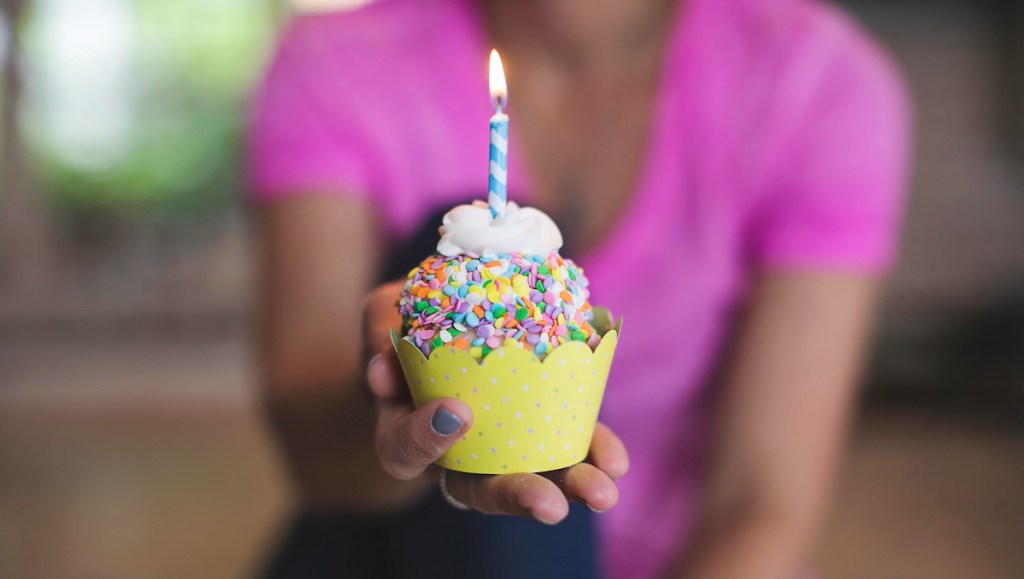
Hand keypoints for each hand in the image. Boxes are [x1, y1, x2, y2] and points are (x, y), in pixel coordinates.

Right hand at [364, 280, 628, 523]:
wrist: (447, 318)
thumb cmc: (407, 321)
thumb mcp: (383, 313)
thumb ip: (381, 329)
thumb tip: (386, 364)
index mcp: (404, 429)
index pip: (404, 451)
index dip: (426, 440)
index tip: (455, 413)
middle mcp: (453, 452)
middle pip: (478, 488)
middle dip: (518, 495)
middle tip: (550, 503)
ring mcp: (501, 446)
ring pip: (531, 479)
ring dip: (570, 487)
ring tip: (603, 489)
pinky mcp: (542, 427)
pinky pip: (568, 447)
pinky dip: (592, 453)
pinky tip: (614, 459)